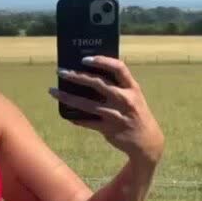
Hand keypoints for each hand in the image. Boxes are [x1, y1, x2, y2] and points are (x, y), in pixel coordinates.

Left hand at [49, 56, 164, 161]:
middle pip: (97, 83)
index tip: (85, 59)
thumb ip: (118, 86)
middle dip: (76, 76)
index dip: (102, 61)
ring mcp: (116, 115)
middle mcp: (125, 99)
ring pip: (87, 104)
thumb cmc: (136, 114)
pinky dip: (76, 118)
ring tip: (53, 91)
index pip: (118, 68)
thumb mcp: (134, 97)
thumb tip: (90, 75)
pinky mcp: (109, 129)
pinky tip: (66, 115)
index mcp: (132, 88)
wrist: (148, 141)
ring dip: (67, 97)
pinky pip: (88, 122)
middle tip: (60, 71)